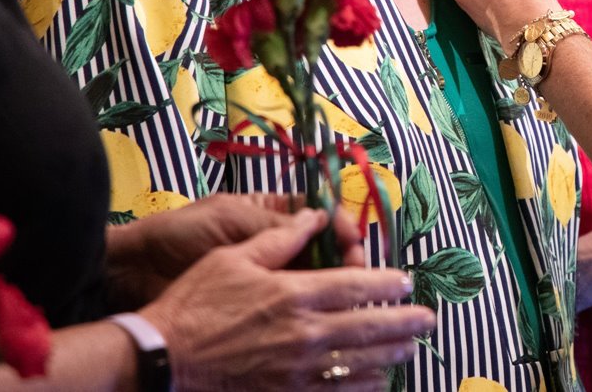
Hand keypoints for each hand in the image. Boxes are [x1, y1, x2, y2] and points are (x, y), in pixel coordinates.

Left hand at [107, 193, 364, 307]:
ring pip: (317, 286)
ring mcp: (268, 280)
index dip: (343, 234)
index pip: (323, 220)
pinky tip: (325, 328)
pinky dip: (313, 319)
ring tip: (352, 310)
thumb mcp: (230, 219)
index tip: (355, 251)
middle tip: (360, 285)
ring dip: (337, 296)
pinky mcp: (257, 310)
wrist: (135, 271)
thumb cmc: (179, 235)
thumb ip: (275, 224)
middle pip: (328, 255)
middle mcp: (277, 246)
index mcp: (272, 215)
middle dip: (348, 268)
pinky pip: (293, 312)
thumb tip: (321, 220)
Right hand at [143, 207, 434, 389]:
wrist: (162, 358)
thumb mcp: (234, 256)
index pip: (358, 286)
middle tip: (428, 320)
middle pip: (369, 327)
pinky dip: (361, 387)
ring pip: (360, 363)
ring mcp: (297, 370)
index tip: (407, 281)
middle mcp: (304, 333)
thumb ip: (280, 238)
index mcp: (295, 293)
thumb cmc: (195, 303)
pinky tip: (376, 383)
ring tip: (410, 349)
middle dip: (404, 322)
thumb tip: (314, 217)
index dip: (389, 283)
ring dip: (390, 355)